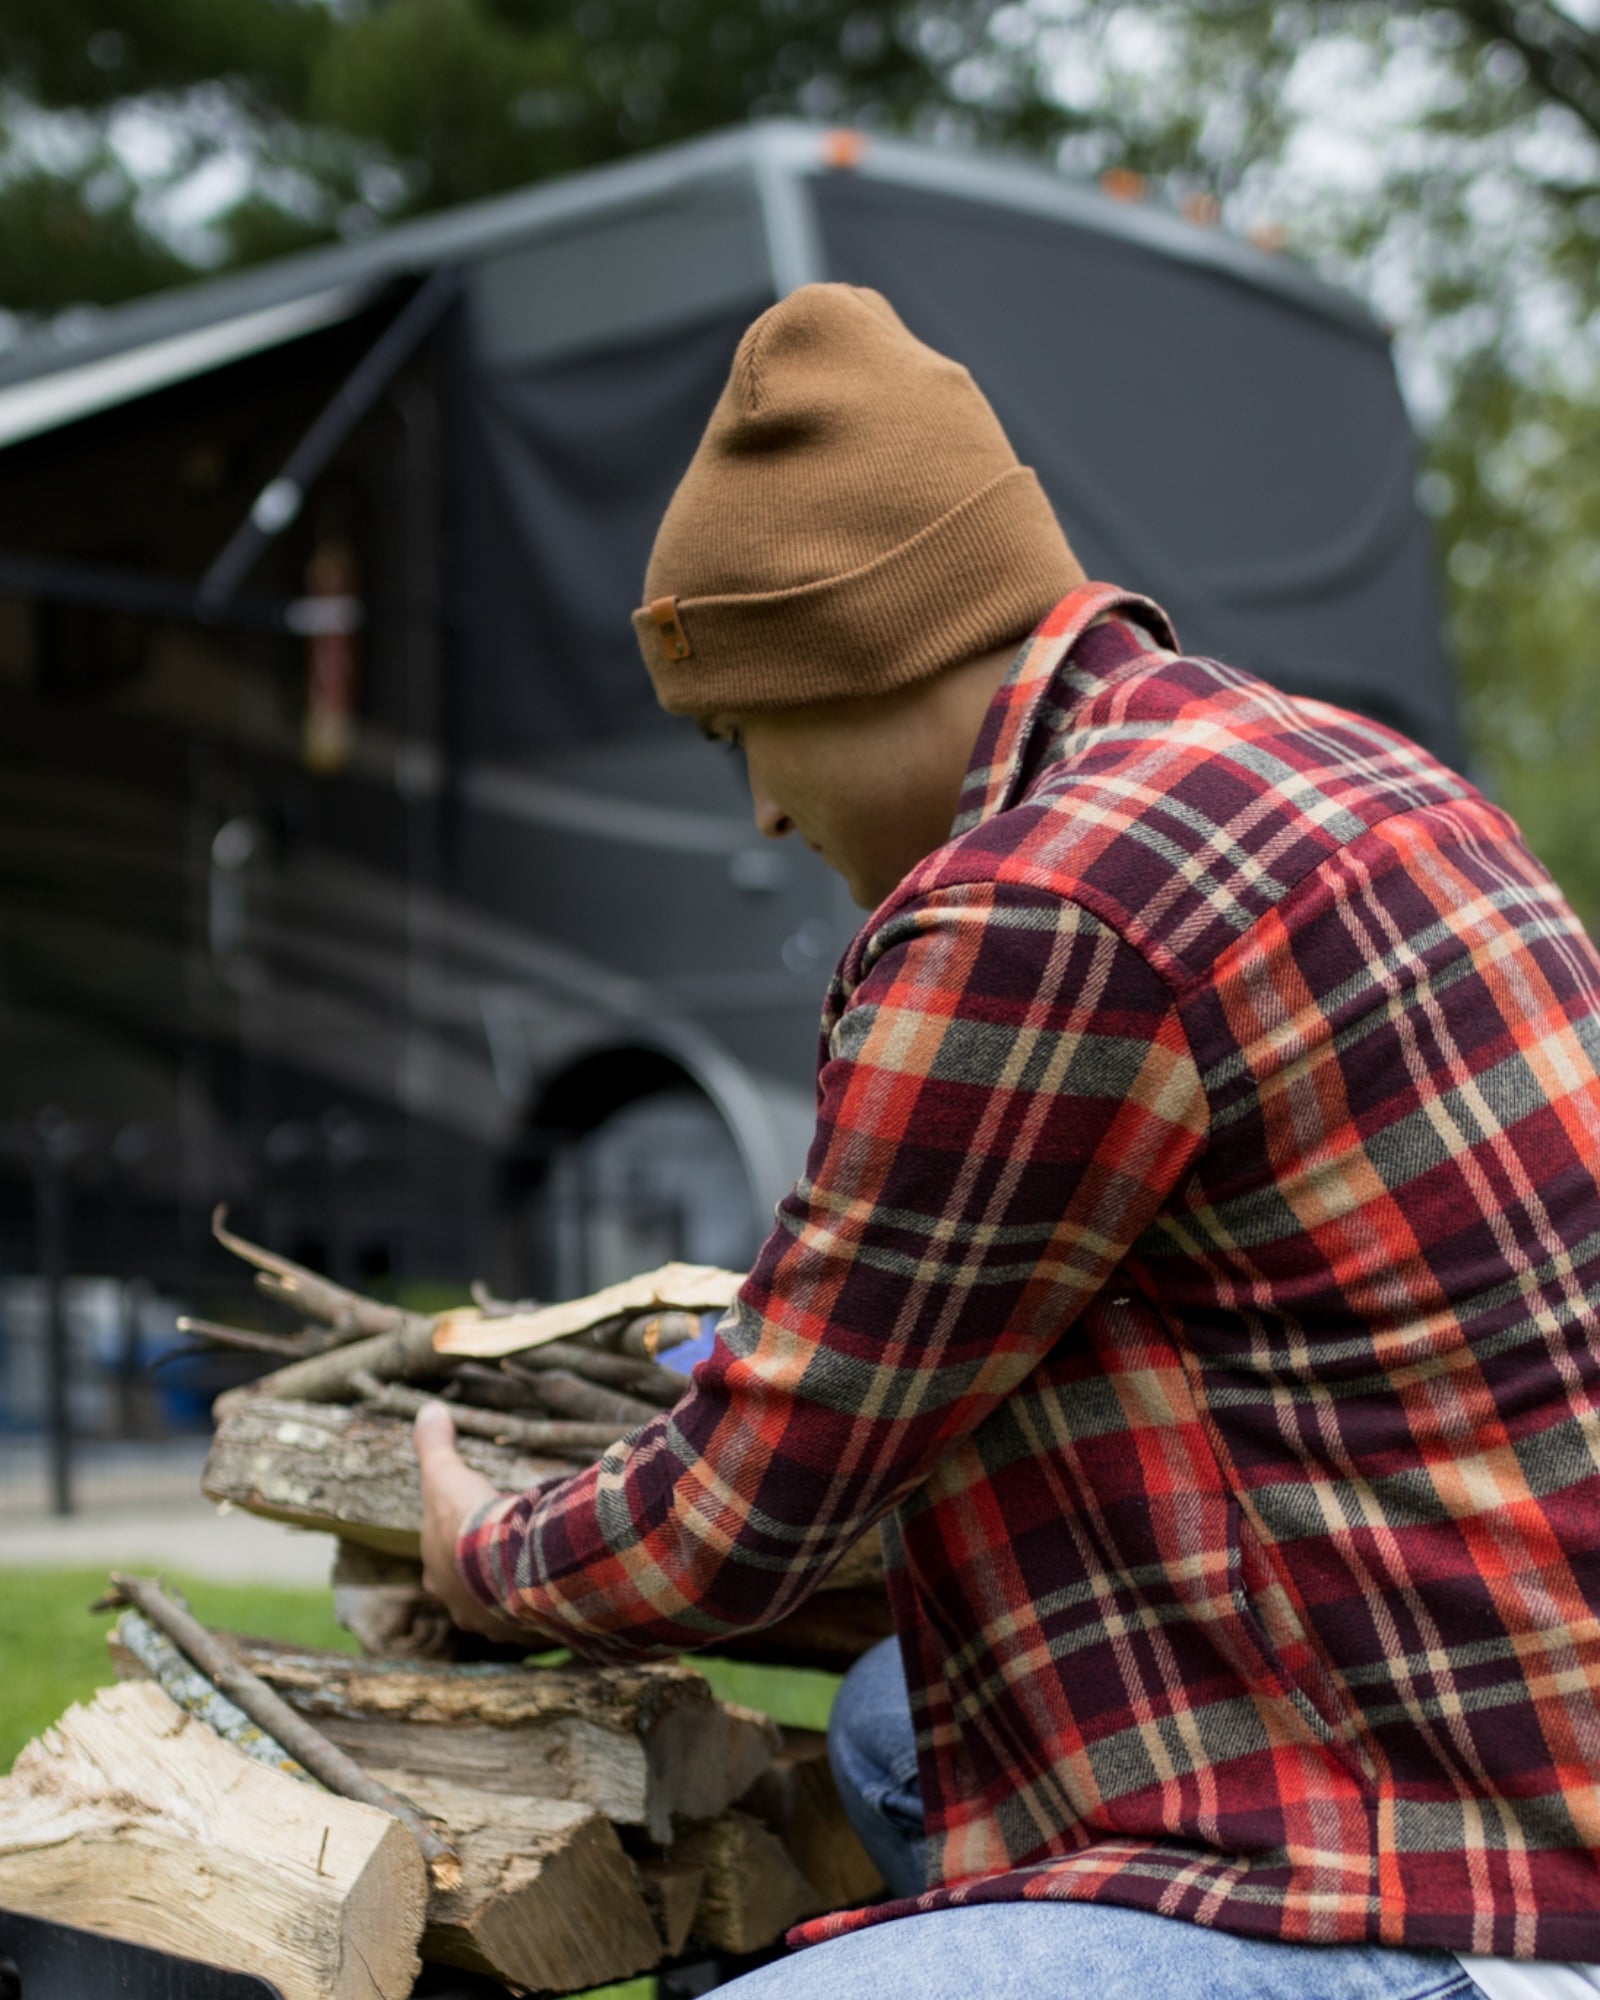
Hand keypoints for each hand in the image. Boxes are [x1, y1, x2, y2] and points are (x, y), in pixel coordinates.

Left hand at [414, 1402, 532, 1642]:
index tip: (472, 1527)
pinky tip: (562, 1594)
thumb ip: (435, 1444)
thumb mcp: (446, 1475)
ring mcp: (495, 1626)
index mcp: (439, 1577)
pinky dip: (547, 1610)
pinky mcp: (528, 1635)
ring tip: (537, 1571)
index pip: (439, 1563)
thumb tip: (427, 1410)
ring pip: (503, 1611)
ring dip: (515, 1595)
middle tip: (505, 1552)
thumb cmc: (470, 1524)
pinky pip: (537, 1626)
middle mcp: (461, 1609)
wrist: (510, 1566)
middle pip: (468, 1593)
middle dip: (482, 1576)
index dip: (453, 1545)